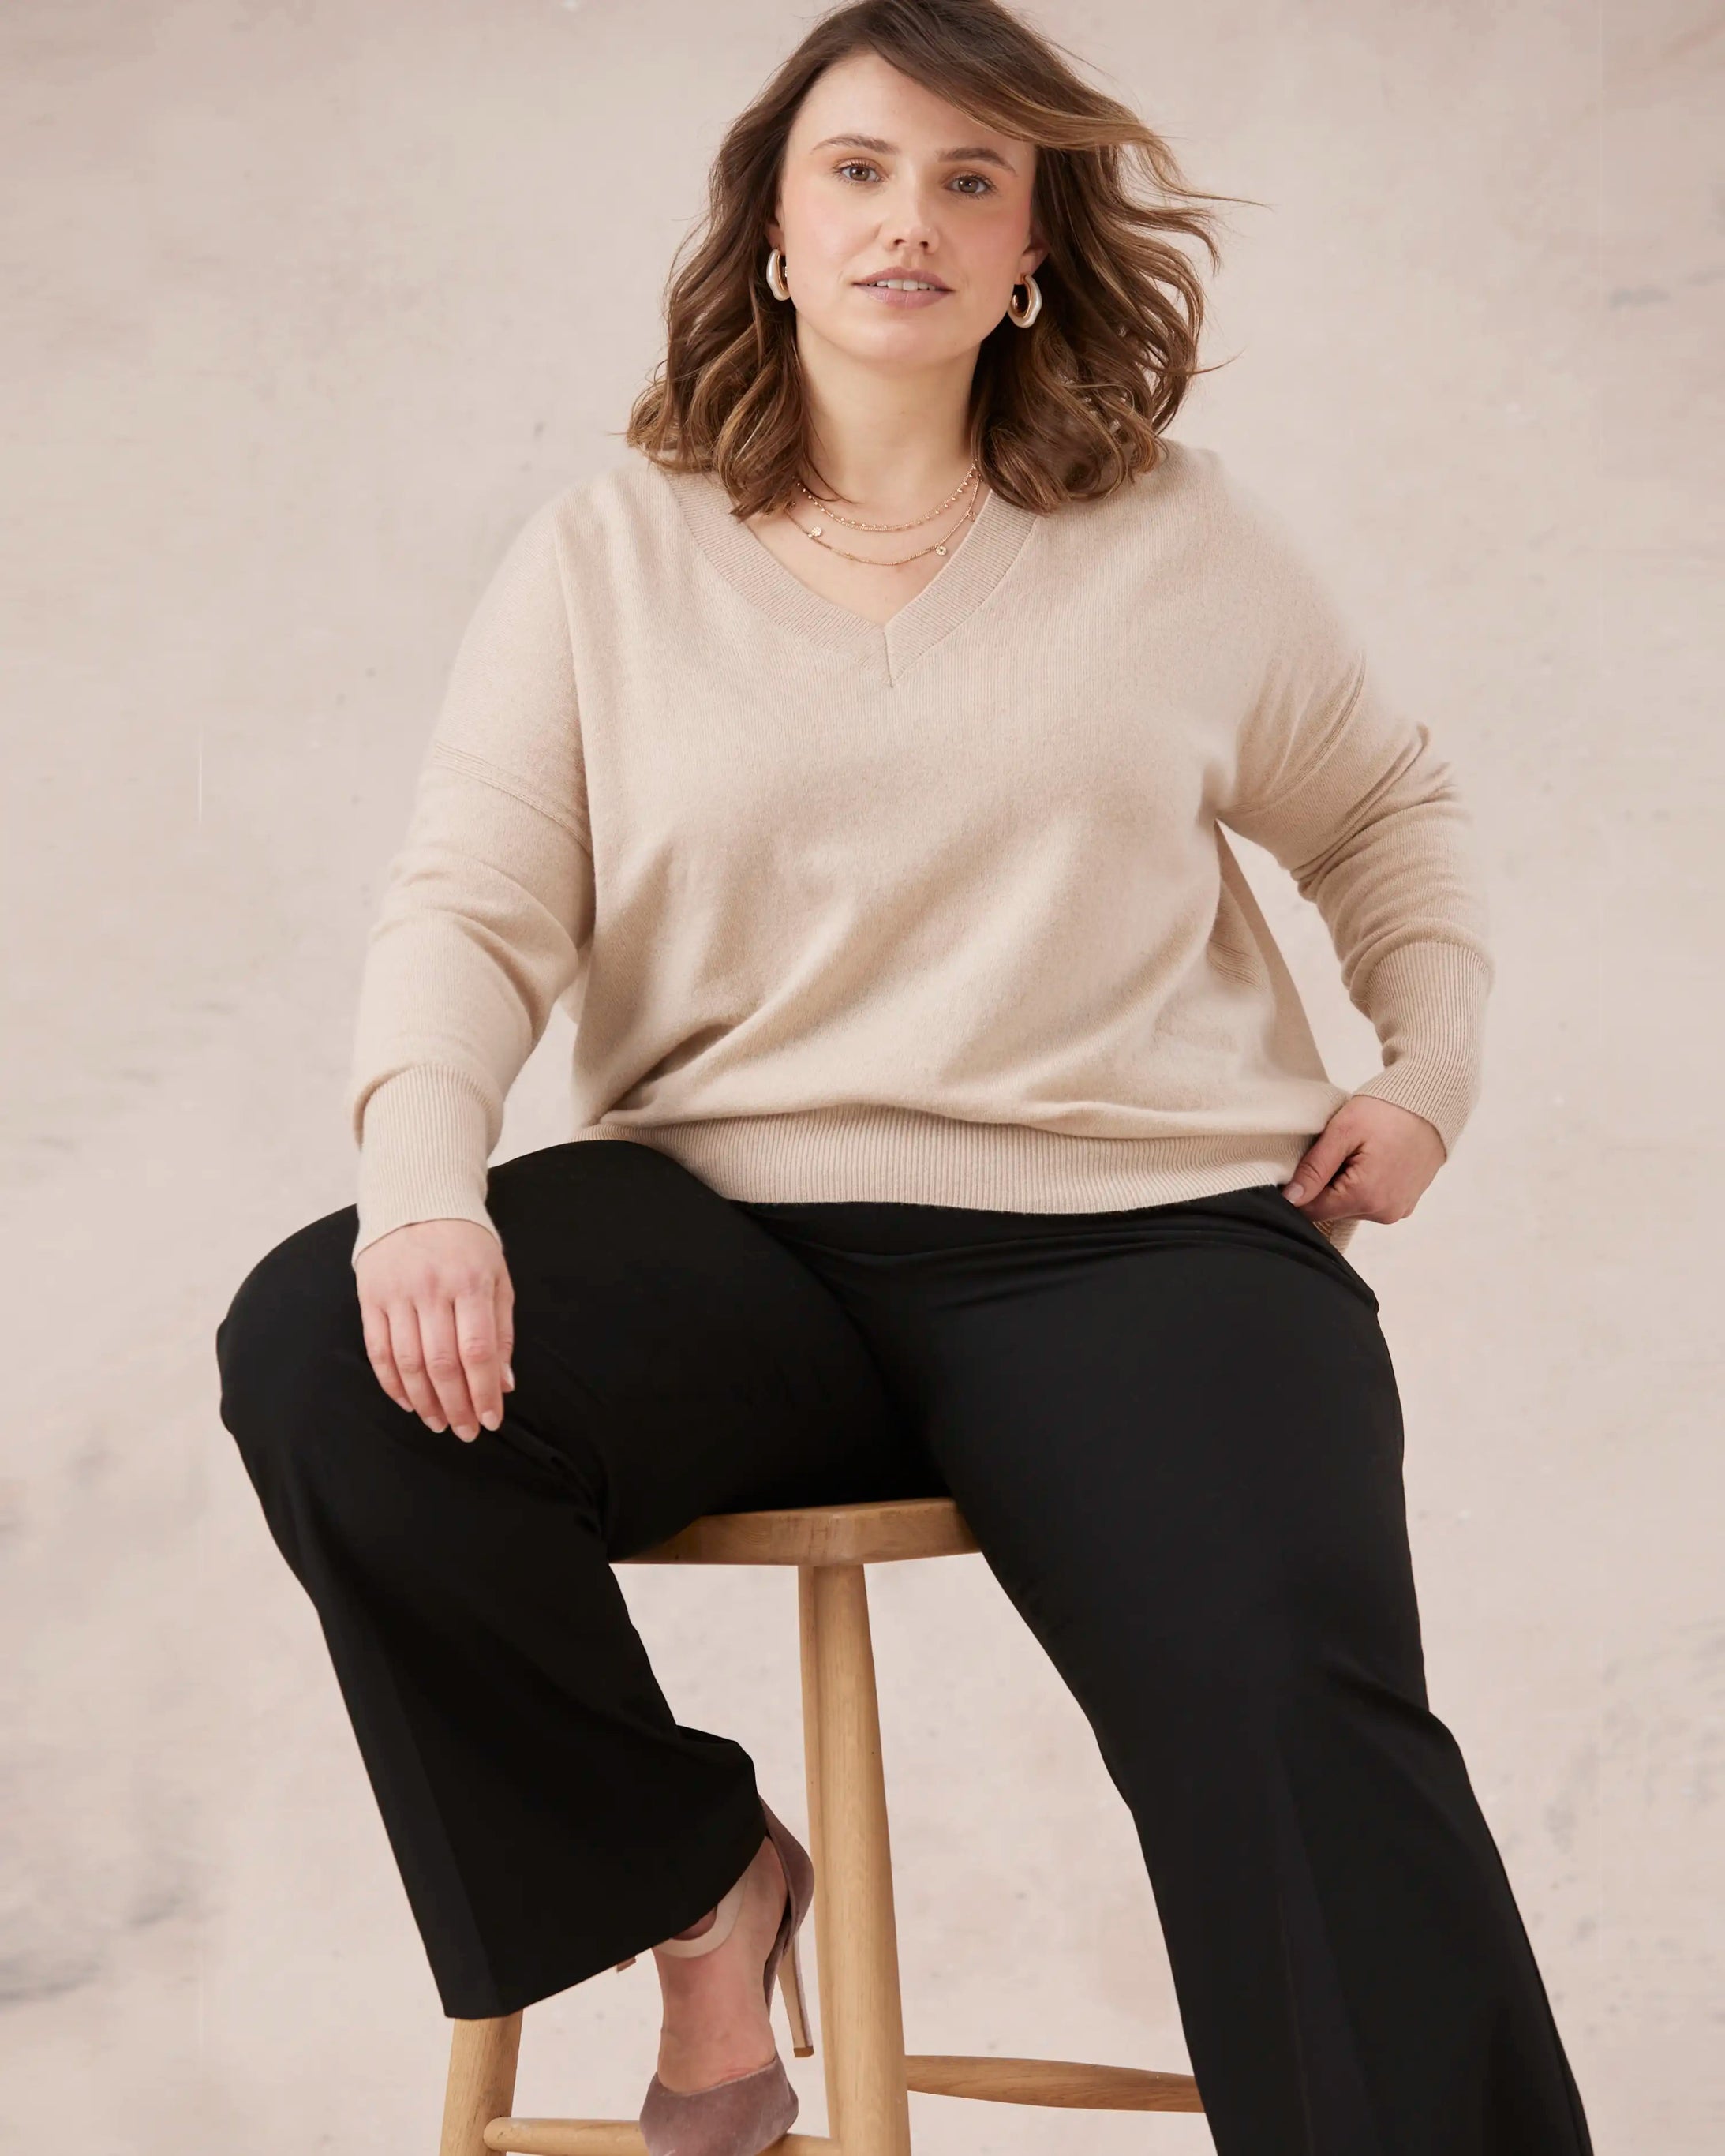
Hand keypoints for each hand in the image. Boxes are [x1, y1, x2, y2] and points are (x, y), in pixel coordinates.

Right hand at [354, 1218, 514, 1440]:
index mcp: (471, 1282)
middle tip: (466, 1432)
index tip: (491, 1420)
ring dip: (425, 1402)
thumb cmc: (467, 1244)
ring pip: (408, 1363)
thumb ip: (502, 1330)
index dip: (484, 1392)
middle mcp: (432, 1288)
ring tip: (439, 1423)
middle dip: (456, 1406)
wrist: (418, 1198)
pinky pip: (378, 1350)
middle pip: (442, 1363)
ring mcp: (397, 1292)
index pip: (478, 1351)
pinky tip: (409, 1402)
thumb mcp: (498, 1277)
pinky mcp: (370, 1296)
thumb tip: (504, 1384)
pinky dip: (392, 1383)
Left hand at [1281, 1095, 1446, 1226]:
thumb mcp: (1343, 1132)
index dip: (1300, 1189)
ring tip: (1356, 1153)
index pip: (1312, 1210)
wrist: (1433, 1102)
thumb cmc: (1388, 1111)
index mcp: (1364, 1197)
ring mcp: (1397, 1210)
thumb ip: (1315, 1168)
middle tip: (1336, 1151)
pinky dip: (1363, 1186)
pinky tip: (1371, 1160)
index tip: (1304, 1163)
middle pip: (1332, 1209)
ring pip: (1350, 1207)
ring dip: (1344, 1185)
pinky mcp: (1405, 1203)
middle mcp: (1383, 1212)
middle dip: (1324, 1185)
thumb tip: (1291, 1199)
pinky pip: (1371, 1203)